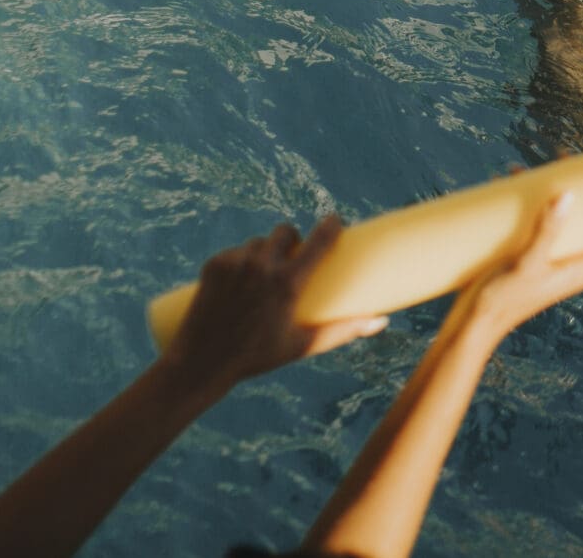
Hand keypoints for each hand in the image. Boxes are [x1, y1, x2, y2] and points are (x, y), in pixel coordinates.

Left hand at [158, 216, 388, 398]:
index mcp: (287, 284)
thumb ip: (343, 331)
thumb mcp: (302, 345)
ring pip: (257, 242)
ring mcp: (236, 263)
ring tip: (262, 272)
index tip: (335, 219)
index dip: (330, 224)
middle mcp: (262, 267)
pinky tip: (238, 279)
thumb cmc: (256, 357)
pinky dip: (240, 261)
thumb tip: (382, 322)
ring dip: (264, 251)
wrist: (201, 362)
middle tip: (291, 255)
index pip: (318, 240)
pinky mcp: (214, 264)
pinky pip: (235, 252)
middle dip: (291, 239)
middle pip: (285, 231)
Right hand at [461, 192, 582, 344]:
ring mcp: (557, 257)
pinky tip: (515, 177)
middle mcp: (577, 261)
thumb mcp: (525, 264)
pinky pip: (546, 219)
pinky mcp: (534, 253)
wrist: (470, 328)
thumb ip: (546, 232)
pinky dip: (538, 198)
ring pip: (579, 217)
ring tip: (565, 157)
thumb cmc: (501, 301)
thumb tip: (568, 194)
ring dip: (574, 188)